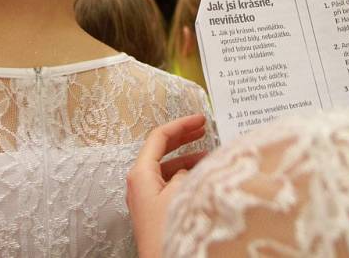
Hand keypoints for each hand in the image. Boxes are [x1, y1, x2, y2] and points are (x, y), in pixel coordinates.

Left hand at [127, 115, 207, 257]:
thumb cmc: (168, 229)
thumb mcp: (181, 192)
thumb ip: (187, 172)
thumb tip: (191, 168)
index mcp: (140, 173)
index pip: (159, 137)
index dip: (181, 125)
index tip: (201, 119)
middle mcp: (140, 182)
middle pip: (161, 149)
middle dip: (183, 137)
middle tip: (203, 128)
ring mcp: (146, 197)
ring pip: (167, 167)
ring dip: (188, 157)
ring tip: (209, 154)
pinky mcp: (155, 210)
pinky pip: (170, 183)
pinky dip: (186, 174)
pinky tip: (202, 176)